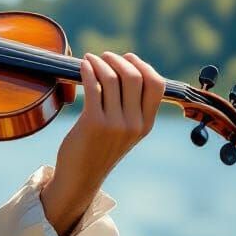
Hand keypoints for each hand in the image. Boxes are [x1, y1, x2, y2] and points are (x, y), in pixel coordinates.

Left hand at [59, 52, 165, 184]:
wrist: (79, 179)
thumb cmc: (97, 152)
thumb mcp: (123, 133)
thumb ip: (130, 109)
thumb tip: (124, 72)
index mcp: (145, 125)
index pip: (156, 85)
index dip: (143, 66)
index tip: (128, 58)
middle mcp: (134, 124)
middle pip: (135, 77)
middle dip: (118, 60)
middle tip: (105, 56)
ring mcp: (115, 124)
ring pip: (112, 79)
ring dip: (100, 63)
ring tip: (91, 59)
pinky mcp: (93, 123)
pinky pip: (93, 86)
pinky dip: (88, 70)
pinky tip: (83, 66)